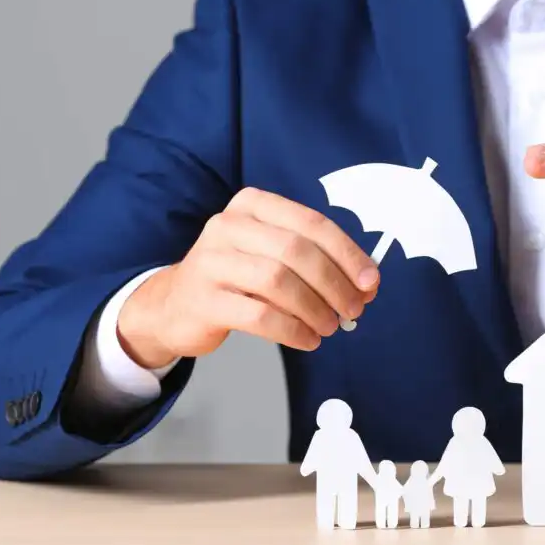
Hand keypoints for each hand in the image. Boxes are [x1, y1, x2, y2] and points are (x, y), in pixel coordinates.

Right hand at [117, 187, 379, 367]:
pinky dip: (293, 330)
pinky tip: (307, 339)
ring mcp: (211, 261)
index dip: (347, 254)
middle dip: (334, 284)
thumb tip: (366, 283)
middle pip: (296, 251)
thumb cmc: (235, 277)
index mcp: (252, 205)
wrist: (173, 304)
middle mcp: (228, 225)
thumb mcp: (270, 255)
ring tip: (330, 326)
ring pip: (278, 282)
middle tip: (354, 310)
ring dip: (315, 309)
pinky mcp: (203, 299)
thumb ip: (315, 261)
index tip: (370, 282)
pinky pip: (259, 315)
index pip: (311, 223)